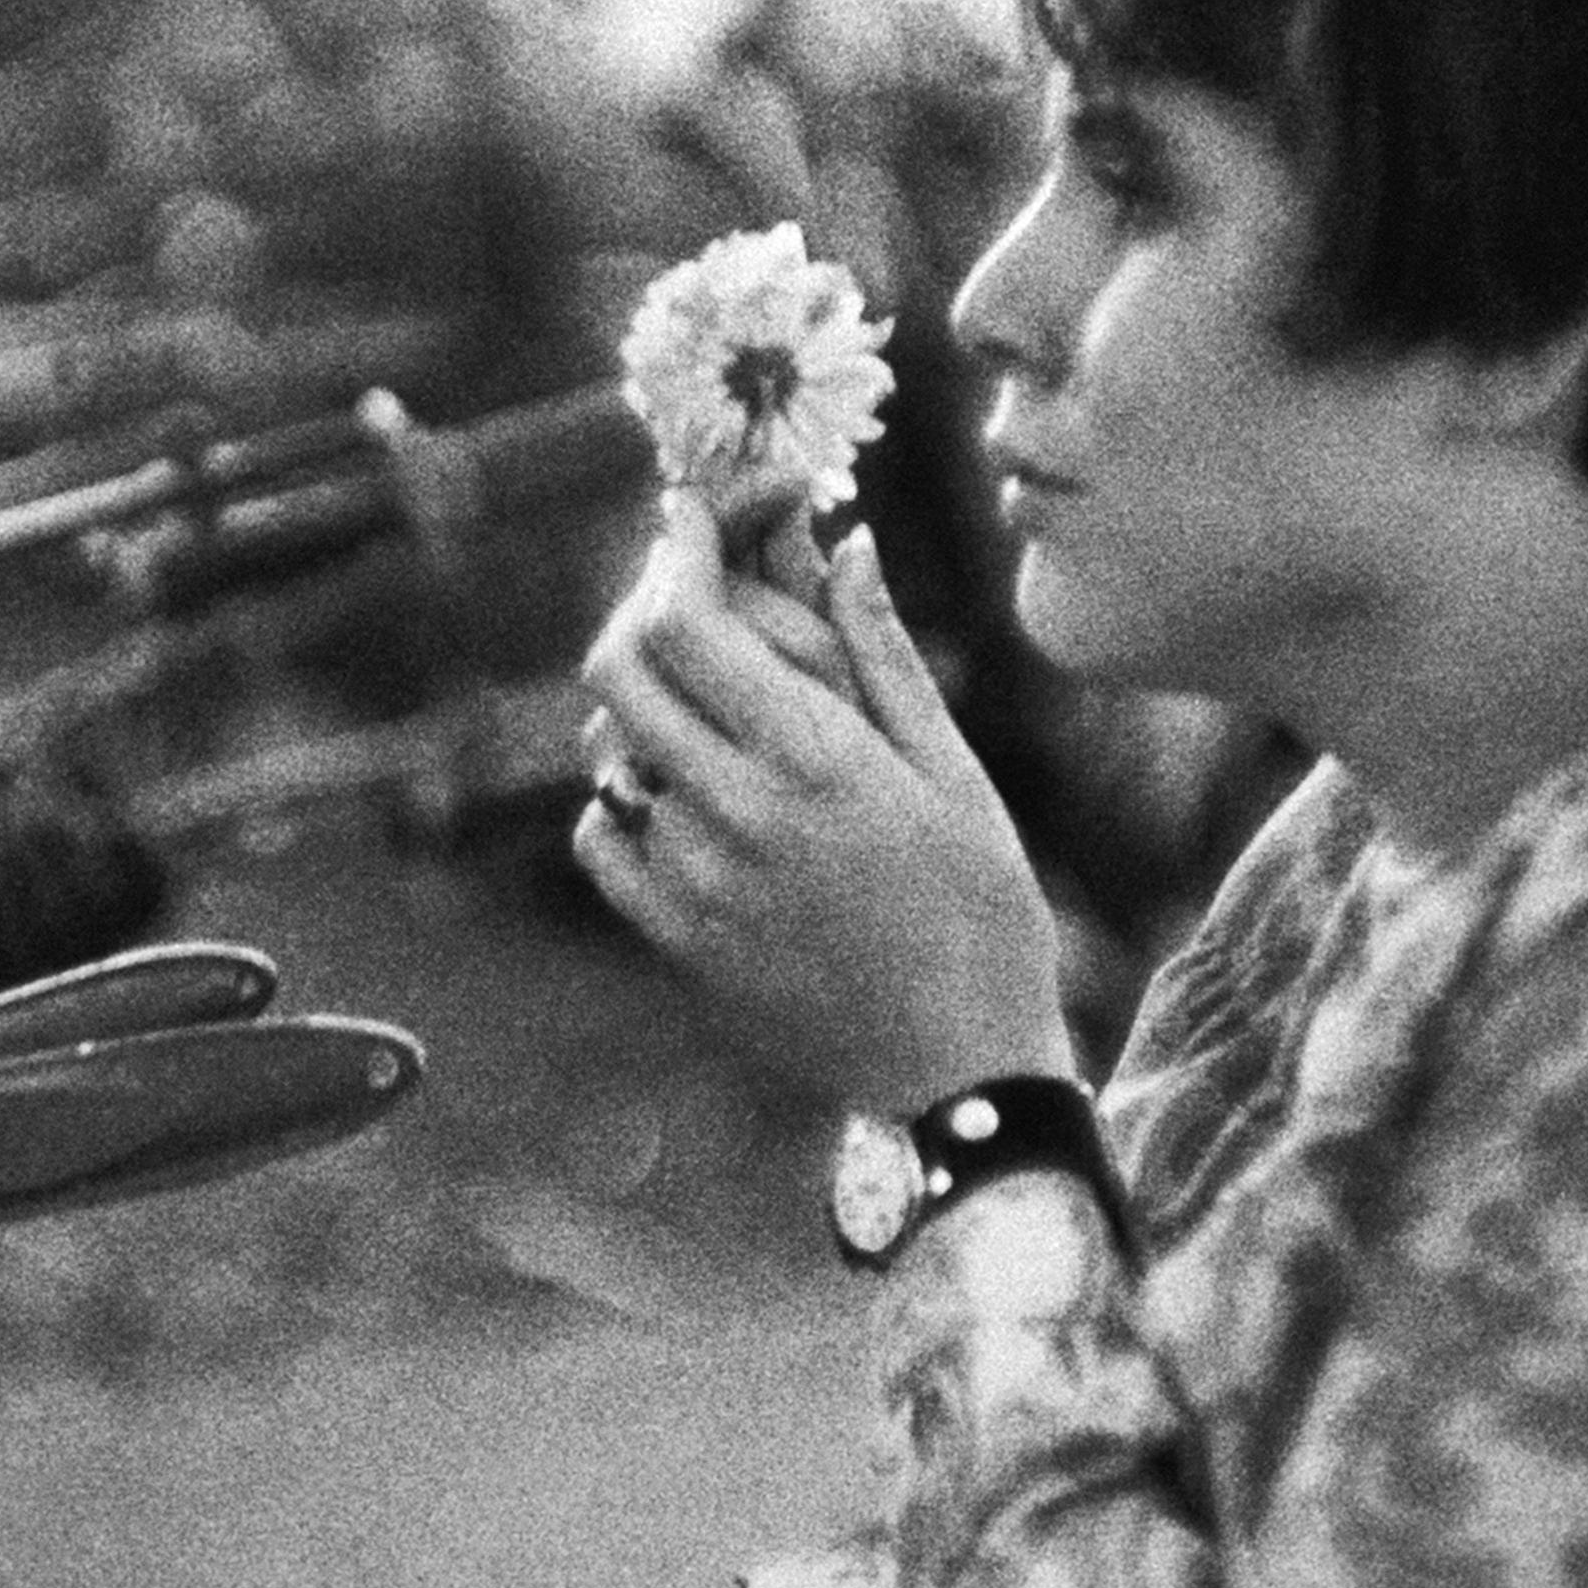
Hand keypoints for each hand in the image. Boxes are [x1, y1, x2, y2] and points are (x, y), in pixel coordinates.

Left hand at [576, 519, 1068, 1106]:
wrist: (961, 1072)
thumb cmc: (985, 913)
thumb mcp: (954, 774)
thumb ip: (883, 654)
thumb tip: (846, 541)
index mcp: (816, 760)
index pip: (693, 622)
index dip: (678, 550)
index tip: (687, 515)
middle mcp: (738, 813)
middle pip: (621, 670)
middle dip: (641, 608)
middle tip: (679, 593)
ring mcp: (696, 882)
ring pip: (609, 751)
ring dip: (639, 706)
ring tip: (697, 697)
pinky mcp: (677, 941)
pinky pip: (602, 840)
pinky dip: (620, 799)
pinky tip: (674, 792)